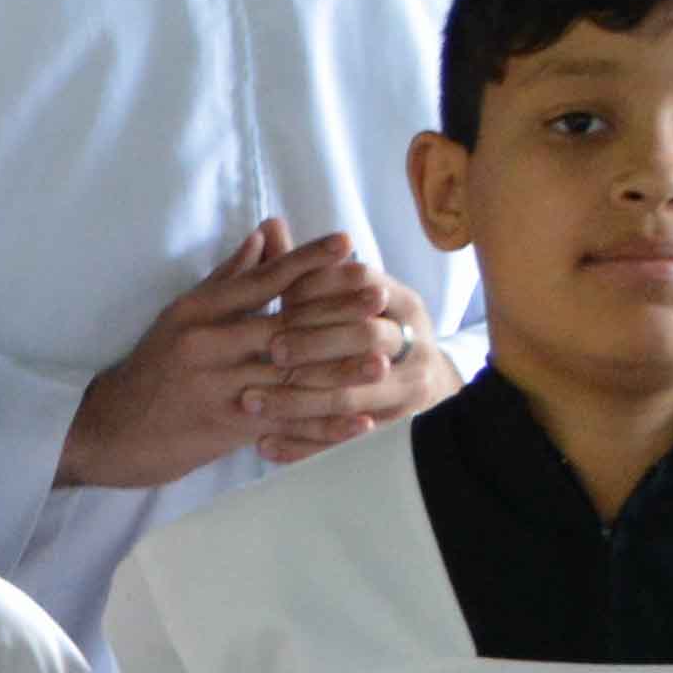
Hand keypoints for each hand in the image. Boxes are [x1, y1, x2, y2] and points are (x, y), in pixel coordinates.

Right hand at [63, 225, 431, 488]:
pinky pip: (286, 421)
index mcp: (199, 311)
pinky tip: (358, 420)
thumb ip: (227, 279)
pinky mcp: (226, 425)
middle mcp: (208, 344)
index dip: (306, 260)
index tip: (345, 243)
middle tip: (378, 293)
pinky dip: (324, 424)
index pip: (262, 279)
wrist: (110, 431)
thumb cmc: (151, 370)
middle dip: (336, 309)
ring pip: (289, 373)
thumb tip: (263, 237)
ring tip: (381, 357)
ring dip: (339, 367)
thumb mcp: (179, 316)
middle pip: (284, 323)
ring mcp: (218, 386)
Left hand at [247, 249, 450, 464]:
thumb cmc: (368, 330)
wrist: (422, 385)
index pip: (363, 284)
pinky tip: (263, 446)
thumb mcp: (346, 299)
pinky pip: (341, 443)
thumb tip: (268, 225)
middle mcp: (411, 342)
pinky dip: (302, 446)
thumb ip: (306, 270)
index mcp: (401, 301)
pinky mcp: (392, 431)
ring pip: (350, 395)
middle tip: (268, 350)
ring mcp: (407, 390)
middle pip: (363, 338)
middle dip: (313, 343)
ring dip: (297, 400)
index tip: (280, 296)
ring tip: (249, 403)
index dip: (320, 289)